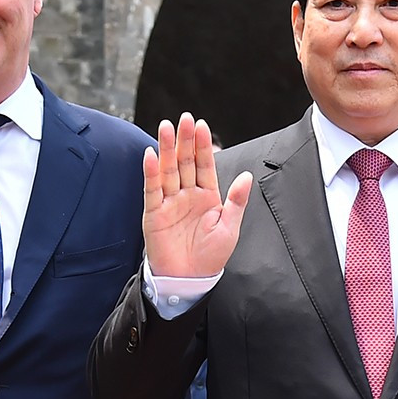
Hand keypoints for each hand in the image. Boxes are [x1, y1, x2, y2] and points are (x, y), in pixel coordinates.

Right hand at [142, 113, 252, 278]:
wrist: (189, 280)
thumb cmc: (211, 257)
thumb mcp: (229, 228)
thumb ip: (236, 201)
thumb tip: (246, 176)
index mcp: (207, 196)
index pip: (205, 165)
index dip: (203, 145)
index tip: (201, 124)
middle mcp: (187, 195)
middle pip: (185, 162)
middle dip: (185, 140)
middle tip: (184, 118)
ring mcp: (170, 202)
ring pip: (168, 170)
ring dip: (166, 149)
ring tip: (165, 127)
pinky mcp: (154, 214)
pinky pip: (152, 190)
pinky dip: (151, 173)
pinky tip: (150, 156)